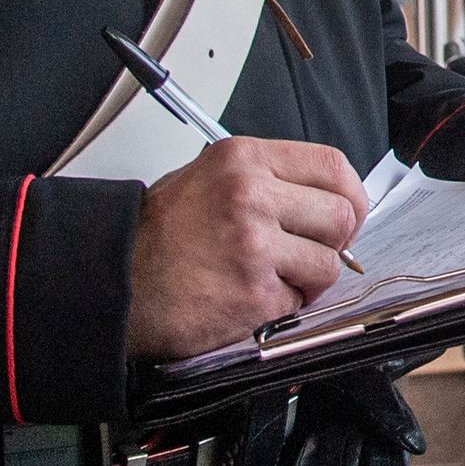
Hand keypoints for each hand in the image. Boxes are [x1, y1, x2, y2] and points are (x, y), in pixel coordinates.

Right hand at [124, 138, 369, 358]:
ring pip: (328, 264)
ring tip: (268, 276)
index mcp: (243, 160)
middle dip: (333, 242)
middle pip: (341, 216)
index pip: (332, 165)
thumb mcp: (207, 179)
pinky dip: (282, 306)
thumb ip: (267, 180)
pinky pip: (300, 301)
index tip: (348, 212)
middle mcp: (252, 195)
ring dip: (307, 279)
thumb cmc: (155, 236)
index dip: (351, 195)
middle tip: (306, 253)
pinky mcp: (255, 293)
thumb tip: (321, 198)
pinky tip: (247, 297)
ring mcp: (255, 245)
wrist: (114, 282)